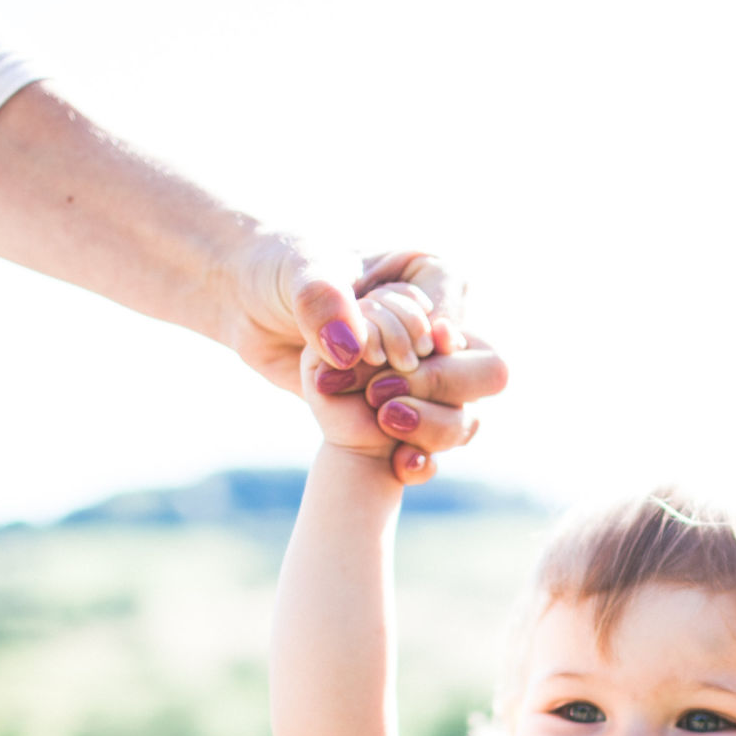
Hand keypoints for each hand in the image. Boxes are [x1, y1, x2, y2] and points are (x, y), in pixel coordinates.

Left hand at [225, 239, 498, 481]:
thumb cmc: (281, 271)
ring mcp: (424, 375)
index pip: (458, 313)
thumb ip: (323, 300)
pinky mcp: (401, 411)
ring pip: (466, 416)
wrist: (248, 305)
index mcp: (429, 276)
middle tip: (381, 392)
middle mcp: (439, 328)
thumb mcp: (299, 275)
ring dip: (429, 425)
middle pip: (487, 371)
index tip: (387, 352)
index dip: (431, 340)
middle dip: (438, 386)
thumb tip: (352, 348)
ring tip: (381, 420)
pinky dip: (421, 458)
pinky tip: (400, 464)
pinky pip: (433, 446)